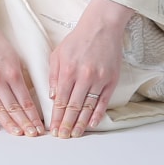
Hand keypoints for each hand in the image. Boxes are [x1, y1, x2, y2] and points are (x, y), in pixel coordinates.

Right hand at [0, 6, 43, 136]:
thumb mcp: (13, 57)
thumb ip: (19, 77)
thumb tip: (25, 97)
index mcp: (12, 73)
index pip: (26, 101)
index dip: (33, 117)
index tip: (40, 127)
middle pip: (14, 109)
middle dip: (25, 124)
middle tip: (33, 135)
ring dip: (10, 125)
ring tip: (18, 134)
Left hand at [48, 0, 133, 137]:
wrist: (101, 28)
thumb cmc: (77, 40)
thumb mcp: (58, 53)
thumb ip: (54, 75)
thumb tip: (52, 96)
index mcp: (67, 70)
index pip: (60, 100)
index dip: (56, 116)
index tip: (52, 128)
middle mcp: (83, 77)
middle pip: (73, 107)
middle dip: (66, 123)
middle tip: (62, 136)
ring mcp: (98, 80)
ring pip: (88, 107)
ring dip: (81, 123)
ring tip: (75, 134)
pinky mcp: (111, 81)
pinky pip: (103, 102)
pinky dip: (97, 114)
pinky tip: (92, 124)